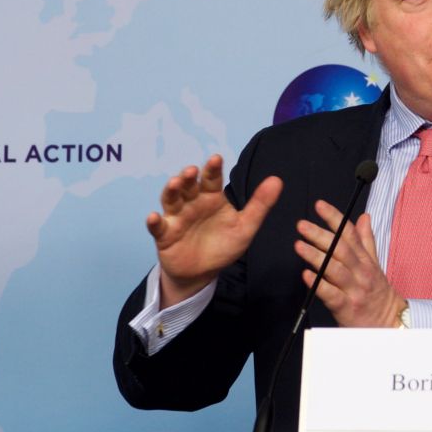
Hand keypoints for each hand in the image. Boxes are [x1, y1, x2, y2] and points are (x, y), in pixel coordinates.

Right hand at [147, 154, 281, 307]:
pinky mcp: (165, 235)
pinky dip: (154, 222)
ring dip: (171, 190)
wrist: (203, 272)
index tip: (216, 158)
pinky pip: (157, 227)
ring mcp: (177, 217)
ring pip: (171, 200)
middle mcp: (192, 203)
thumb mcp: (245, 226)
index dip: (213, 169)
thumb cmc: (224, 245)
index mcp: (212, 198)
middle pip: (188, 186)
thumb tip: (277, 180)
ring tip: (175, 183)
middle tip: (191, 170)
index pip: (212, 180)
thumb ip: (260, 204)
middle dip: (188, 177)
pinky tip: (153, 217)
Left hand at [294, 200, 405, 326]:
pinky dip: (318, 284)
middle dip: (320, 235)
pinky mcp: (347, 308)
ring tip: (299, 245)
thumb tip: (364, 217)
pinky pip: (332, 295)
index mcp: (366, 261)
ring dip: (316, 256)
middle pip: (341, 249)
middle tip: (302, 225)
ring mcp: (354, 290)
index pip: (351, 234)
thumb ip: (367, 241)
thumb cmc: (377, 294)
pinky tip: (306, 275)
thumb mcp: (375, 265)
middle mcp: (361, 273)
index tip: (320, 206)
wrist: (389, 324)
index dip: (335, 218)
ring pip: (335, 270)